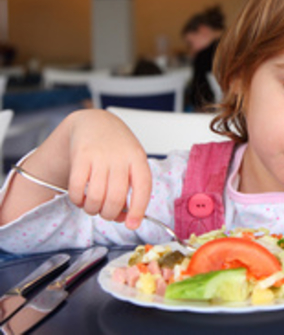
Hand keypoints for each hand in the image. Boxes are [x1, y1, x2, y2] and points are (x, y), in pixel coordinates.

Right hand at [66, 110, 151, 228]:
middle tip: (106, 213)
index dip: (138, 210)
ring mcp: (100, 156)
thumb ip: (130, 189)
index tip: (132, 225)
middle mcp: (120, 157)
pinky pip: (77, 188)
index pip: (143, 188)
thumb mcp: (131, 163)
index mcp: (138, 158)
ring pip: (96, 197)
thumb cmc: (116, 148)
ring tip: (93, 206)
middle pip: (116, 198)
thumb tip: (124, 219)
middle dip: (110, 214)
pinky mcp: (80, 156)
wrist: (95, 121)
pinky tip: (81, 198)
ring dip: (93, 209)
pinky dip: (78, 200)